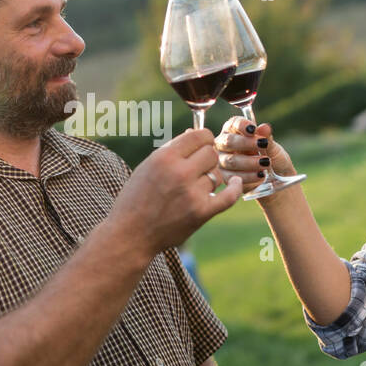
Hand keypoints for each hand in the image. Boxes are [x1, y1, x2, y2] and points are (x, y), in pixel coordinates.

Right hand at [109, 128, 242, 256]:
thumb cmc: (136, 199)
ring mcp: (192, 194)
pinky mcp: (201, 213)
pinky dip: (234, 188)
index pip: (199, 135)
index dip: (203, 139)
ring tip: (196, 185)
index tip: (201, 146)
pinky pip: (229, 196)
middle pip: (211, 153)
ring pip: (217, 174)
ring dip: (210, 177)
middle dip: (207, 158)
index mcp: (164, 157)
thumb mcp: (147, 167)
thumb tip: (194, 132)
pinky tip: (235, 183)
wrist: (130, 234)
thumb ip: (172, 150)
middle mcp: (179, 173)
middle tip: (198, 168)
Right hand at [215, 117, 295, 194]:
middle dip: (246, 143)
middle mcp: (224, 144)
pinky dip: (248, 175)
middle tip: (263, 145)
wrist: (276, 180)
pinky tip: (260, 175)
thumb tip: (265, 127)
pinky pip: (233, 176)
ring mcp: (222, 161)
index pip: (233, 124)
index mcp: (234, 131)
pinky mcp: (224, 177)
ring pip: (231, 160)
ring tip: (266, 163)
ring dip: (249, 162)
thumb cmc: (272, 159)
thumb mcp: (274, 148)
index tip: (253, 129)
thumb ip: (268, 139)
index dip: (242, 125)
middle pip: (228, 141)